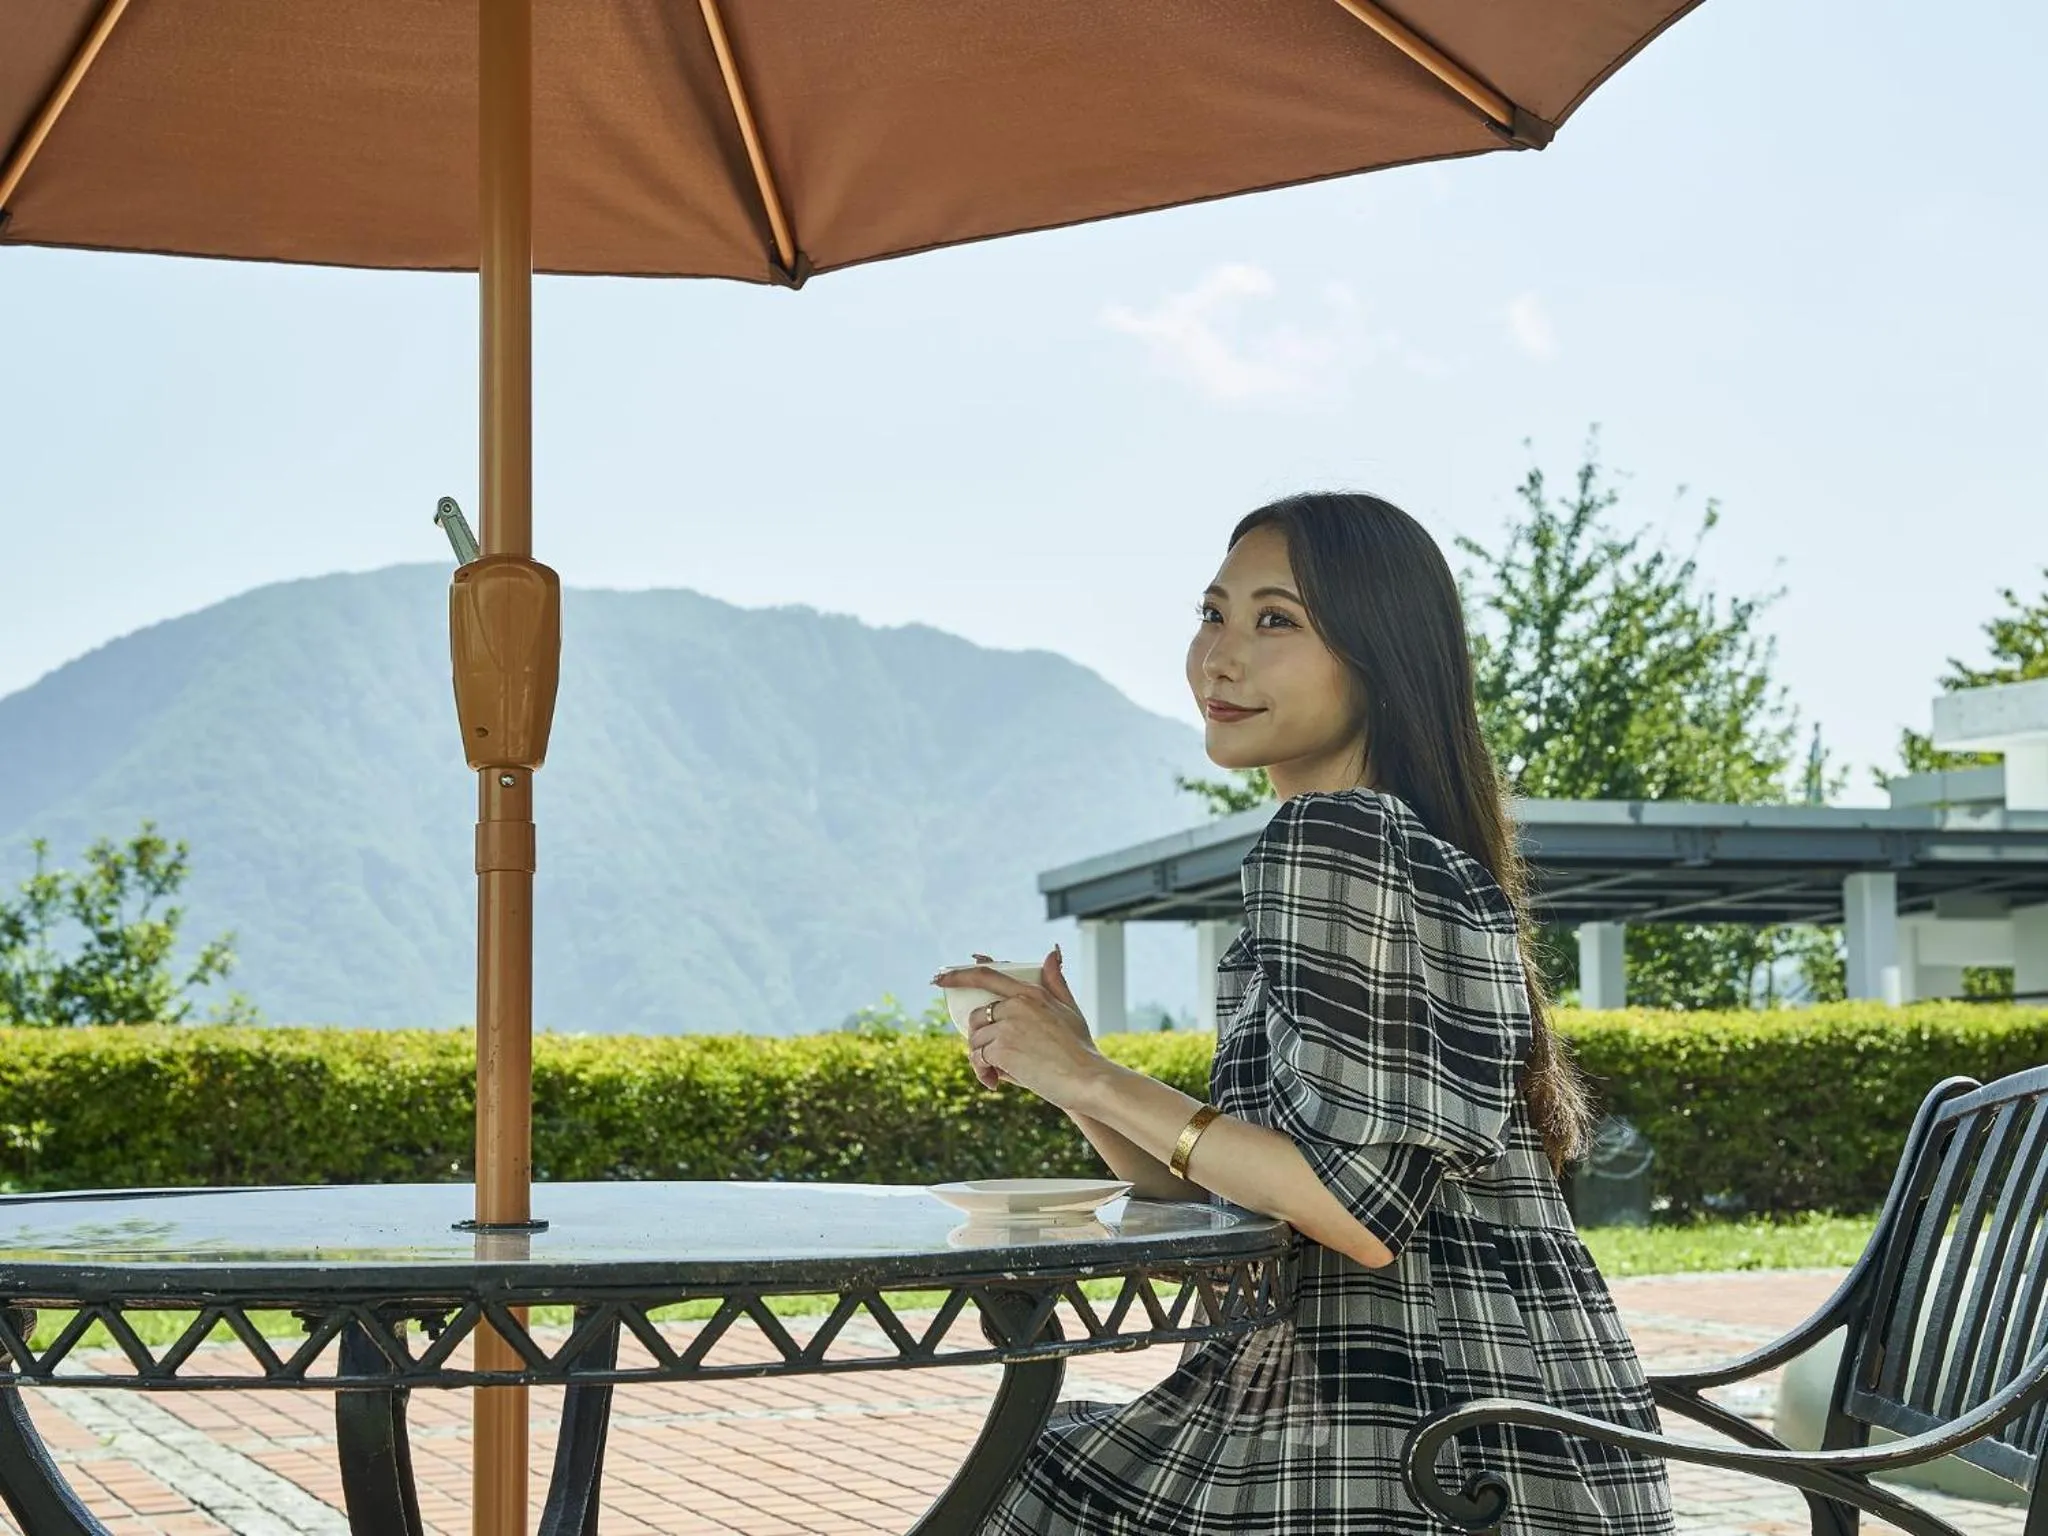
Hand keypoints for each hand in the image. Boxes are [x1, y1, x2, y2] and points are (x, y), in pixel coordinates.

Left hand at [932, 947, 1104, 1107]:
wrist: (1088, 1079)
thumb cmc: (1081, 1048)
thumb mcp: (1069, 1009)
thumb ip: (1055, 981)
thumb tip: (1051, 952)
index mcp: (1031, 992)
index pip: (986, 976)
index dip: (958, 975)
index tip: (938, 979)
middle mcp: (1016, 1004)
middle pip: (977, 1018)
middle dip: (979, 1039)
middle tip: (991, 1059)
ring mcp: (1008, 1025)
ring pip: (975, 1041)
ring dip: (980, 1060)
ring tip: (996, 1074)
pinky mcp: (1002, 1048)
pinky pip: (978, 1058)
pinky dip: (982, 1072)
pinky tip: (995, 1082)